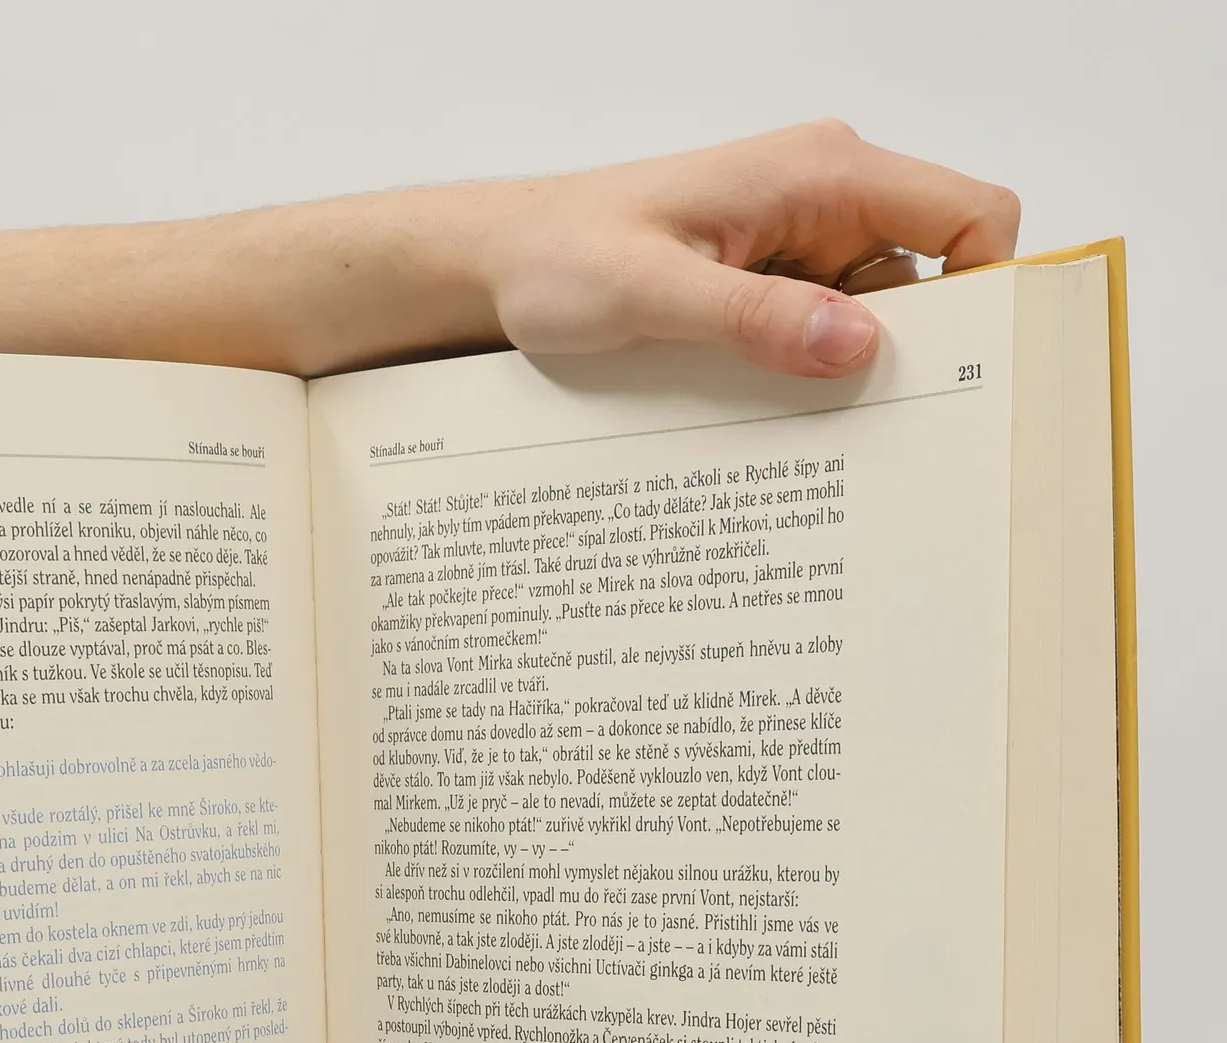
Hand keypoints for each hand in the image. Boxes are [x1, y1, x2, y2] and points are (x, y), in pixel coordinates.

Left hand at [465, 120, 1018, 380]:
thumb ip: (751, 315)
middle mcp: (825, 197)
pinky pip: (820, 329)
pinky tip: (759, 401)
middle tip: (866, 421)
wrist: (503, 263)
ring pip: (874, 314)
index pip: (968, 212)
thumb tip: (853, 342)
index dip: (987, 286)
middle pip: (932, 274)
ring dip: (843, 368)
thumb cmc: (561, 258)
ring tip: (786, 413)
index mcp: (819, 172)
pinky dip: (804, 369)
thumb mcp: (649, 293)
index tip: (957, 369)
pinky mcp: (769, 280)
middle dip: (908, 348)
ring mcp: (799, 240)